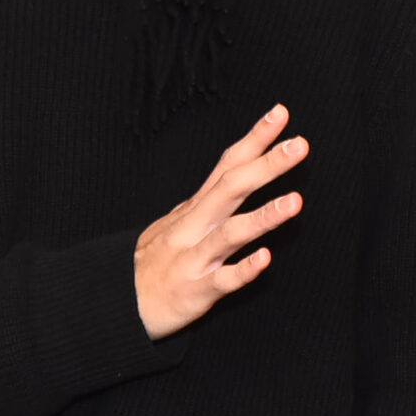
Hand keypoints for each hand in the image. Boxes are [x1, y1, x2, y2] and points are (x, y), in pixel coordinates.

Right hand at [135, 104, 307, 339]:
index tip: (282, 113)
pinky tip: (266, 259)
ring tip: (295, 201)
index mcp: (196, 207)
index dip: (254, 139)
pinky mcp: (195, 291)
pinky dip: (244, 270)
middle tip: (299, 145)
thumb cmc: (157, 259)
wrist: (116, 301)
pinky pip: (222, 281)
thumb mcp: (179, 219)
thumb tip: (238, 168)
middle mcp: (195, 226)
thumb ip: (210, 197)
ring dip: (263, 217)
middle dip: (266, 165)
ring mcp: (195, 258)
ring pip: (229, 233)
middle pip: (232, 188)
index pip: (228, 165)